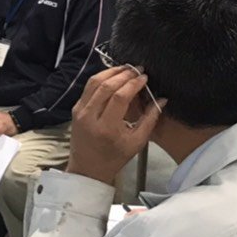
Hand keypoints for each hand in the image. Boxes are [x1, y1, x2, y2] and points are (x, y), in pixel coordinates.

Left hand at [66, 66, 161, 185]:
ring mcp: (79, 111)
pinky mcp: (75, 109)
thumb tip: (162, 99)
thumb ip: (150, 119)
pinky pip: (88, 88)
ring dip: (111, 72)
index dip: (133, 84)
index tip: (144, 77)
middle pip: (105, 86)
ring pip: (93, 82)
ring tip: (126, 69)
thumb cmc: (115, 157)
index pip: (119, 97)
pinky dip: (101, 78)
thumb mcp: (137, 142)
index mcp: (107, 127)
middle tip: (137, 69)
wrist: (87, 167)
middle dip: (123, 74)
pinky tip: (113, 76)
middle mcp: (90, 116)